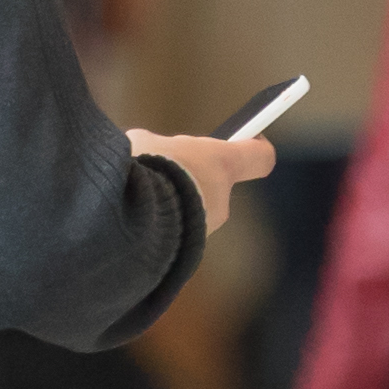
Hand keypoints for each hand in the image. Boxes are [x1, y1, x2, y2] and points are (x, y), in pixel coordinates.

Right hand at [129, 125, 281, 236]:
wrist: (128, 217)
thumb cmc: (144, 172)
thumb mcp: (145, 143)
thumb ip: (160, 146)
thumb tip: (151, 149)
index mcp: (222, 164)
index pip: (260, 157)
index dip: (253, 146)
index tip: (246, 138)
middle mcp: (221, 199)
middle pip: (215, 183)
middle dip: (192, 176)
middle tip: (163, 169)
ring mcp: (205, 229)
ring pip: (194, 210)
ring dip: (174, 203)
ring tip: (143, 196)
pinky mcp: (185, 251)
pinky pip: (177, 231)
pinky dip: (162, 224)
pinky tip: (138, 217)